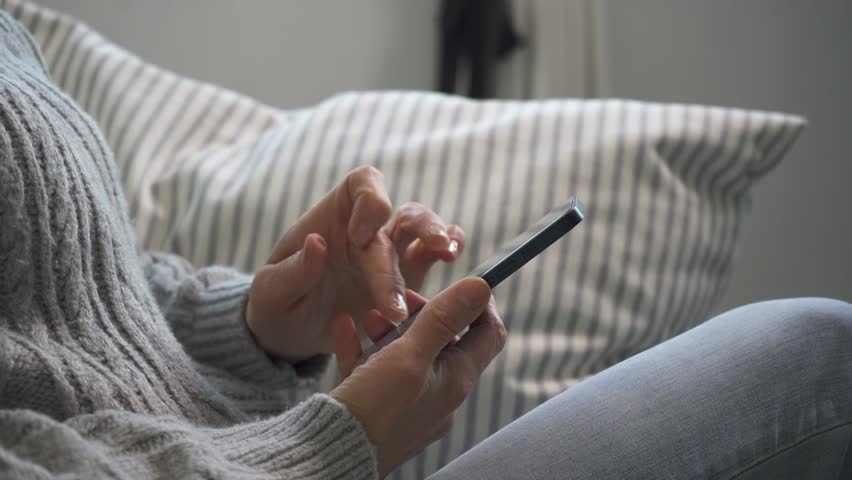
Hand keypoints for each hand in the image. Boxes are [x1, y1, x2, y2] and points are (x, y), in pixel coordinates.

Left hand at [246, 166, 463, 361]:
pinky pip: (431, 258)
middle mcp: (366, 229)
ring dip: (438, 237)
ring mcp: (390, 254)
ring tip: (448, 253)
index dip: (370, 202)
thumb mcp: (270, 293)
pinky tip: (453, 257)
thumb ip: (292, 271)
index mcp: (334, 217)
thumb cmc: (276, 304)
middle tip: (433, 250)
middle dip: (419, 230)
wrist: (292, 335)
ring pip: (424, 230)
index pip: (363, 184)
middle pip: (402, 212)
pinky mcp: (406, 280)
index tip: (360, 236)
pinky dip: (448, 250)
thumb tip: (317, 243)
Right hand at [330, 277, 506, 477]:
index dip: (477, 306)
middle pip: (444, 341)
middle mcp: (440, 394)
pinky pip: (375, 371)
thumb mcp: (411, 355)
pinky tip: (343, 328)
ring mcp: (411, 404)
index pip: (488, 335)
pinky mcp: (380, 411)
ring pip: (407, 354)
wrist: (330, 457)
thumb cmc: (375, 409)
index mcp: (456, 381)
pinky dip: (362, 348)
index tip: (457, 287)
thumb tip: (480, 287)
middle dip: (422, 314)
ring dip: (389, 329)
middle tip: (400, 300)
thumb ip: (443, 320)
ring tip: (368, 316)